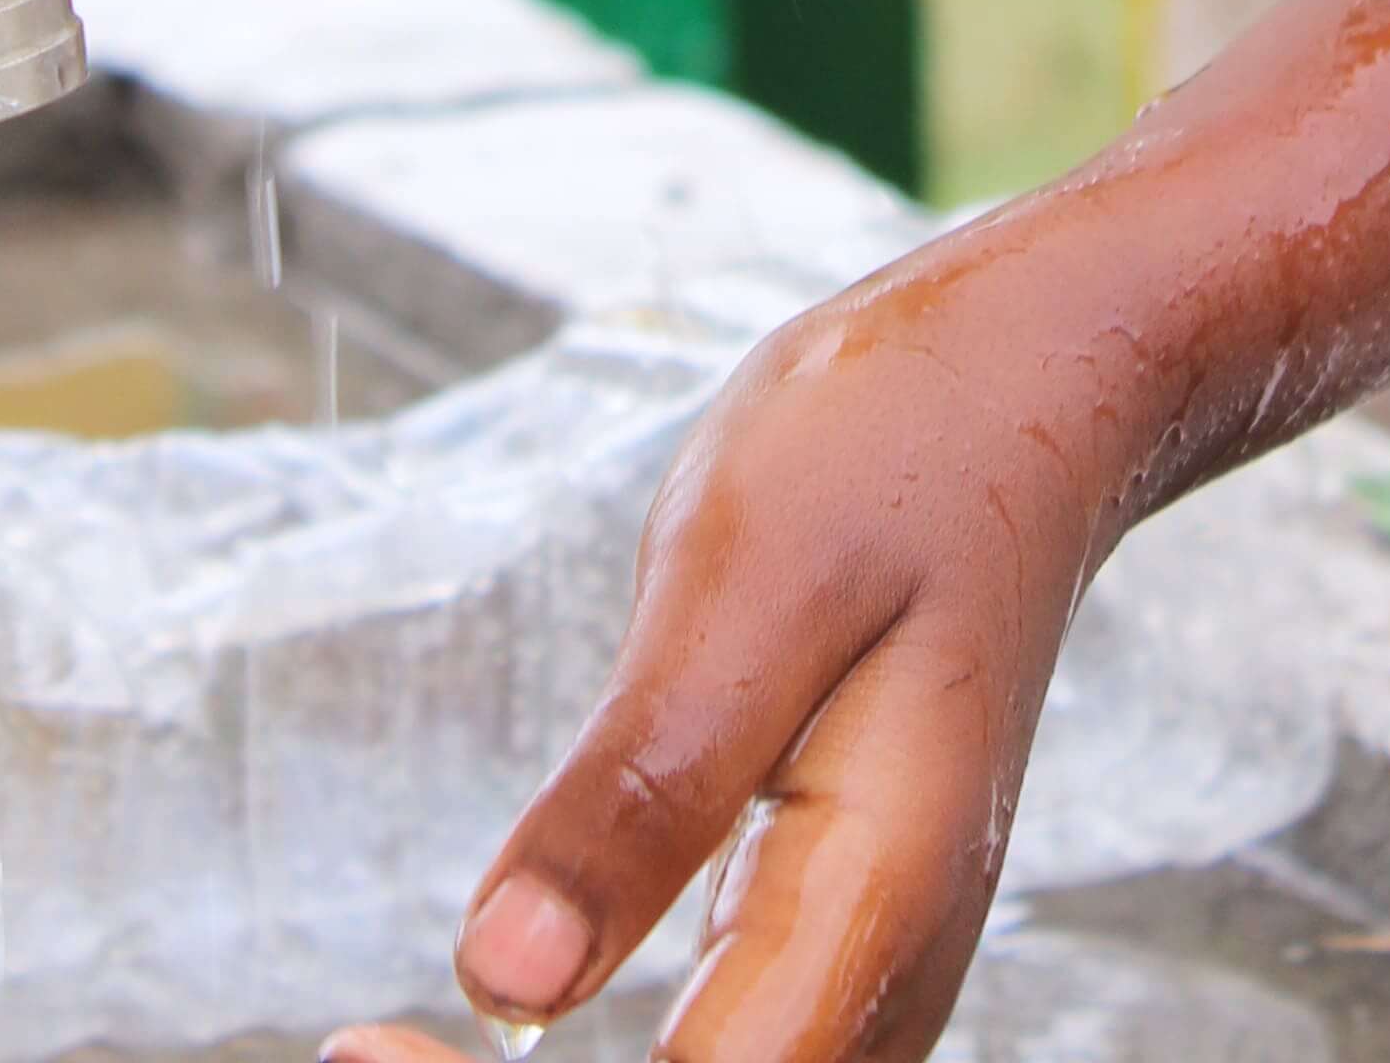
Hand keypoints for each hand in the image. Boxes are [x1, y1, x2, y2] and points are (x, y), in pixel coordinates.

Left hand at [373, 229, 1154, 1062]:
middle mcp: (886, 987)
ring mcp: (871, 976)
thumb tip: (501, 978)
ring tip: (397, 1043)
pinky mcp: (836, 944)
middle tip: (362, 1046)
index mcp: (870, 913)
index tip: (372, 1043)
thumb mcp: (749, 582)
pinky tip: (504, 1003)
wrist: (1028, 392)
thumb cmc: (896, 453)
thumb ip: (644, 786)